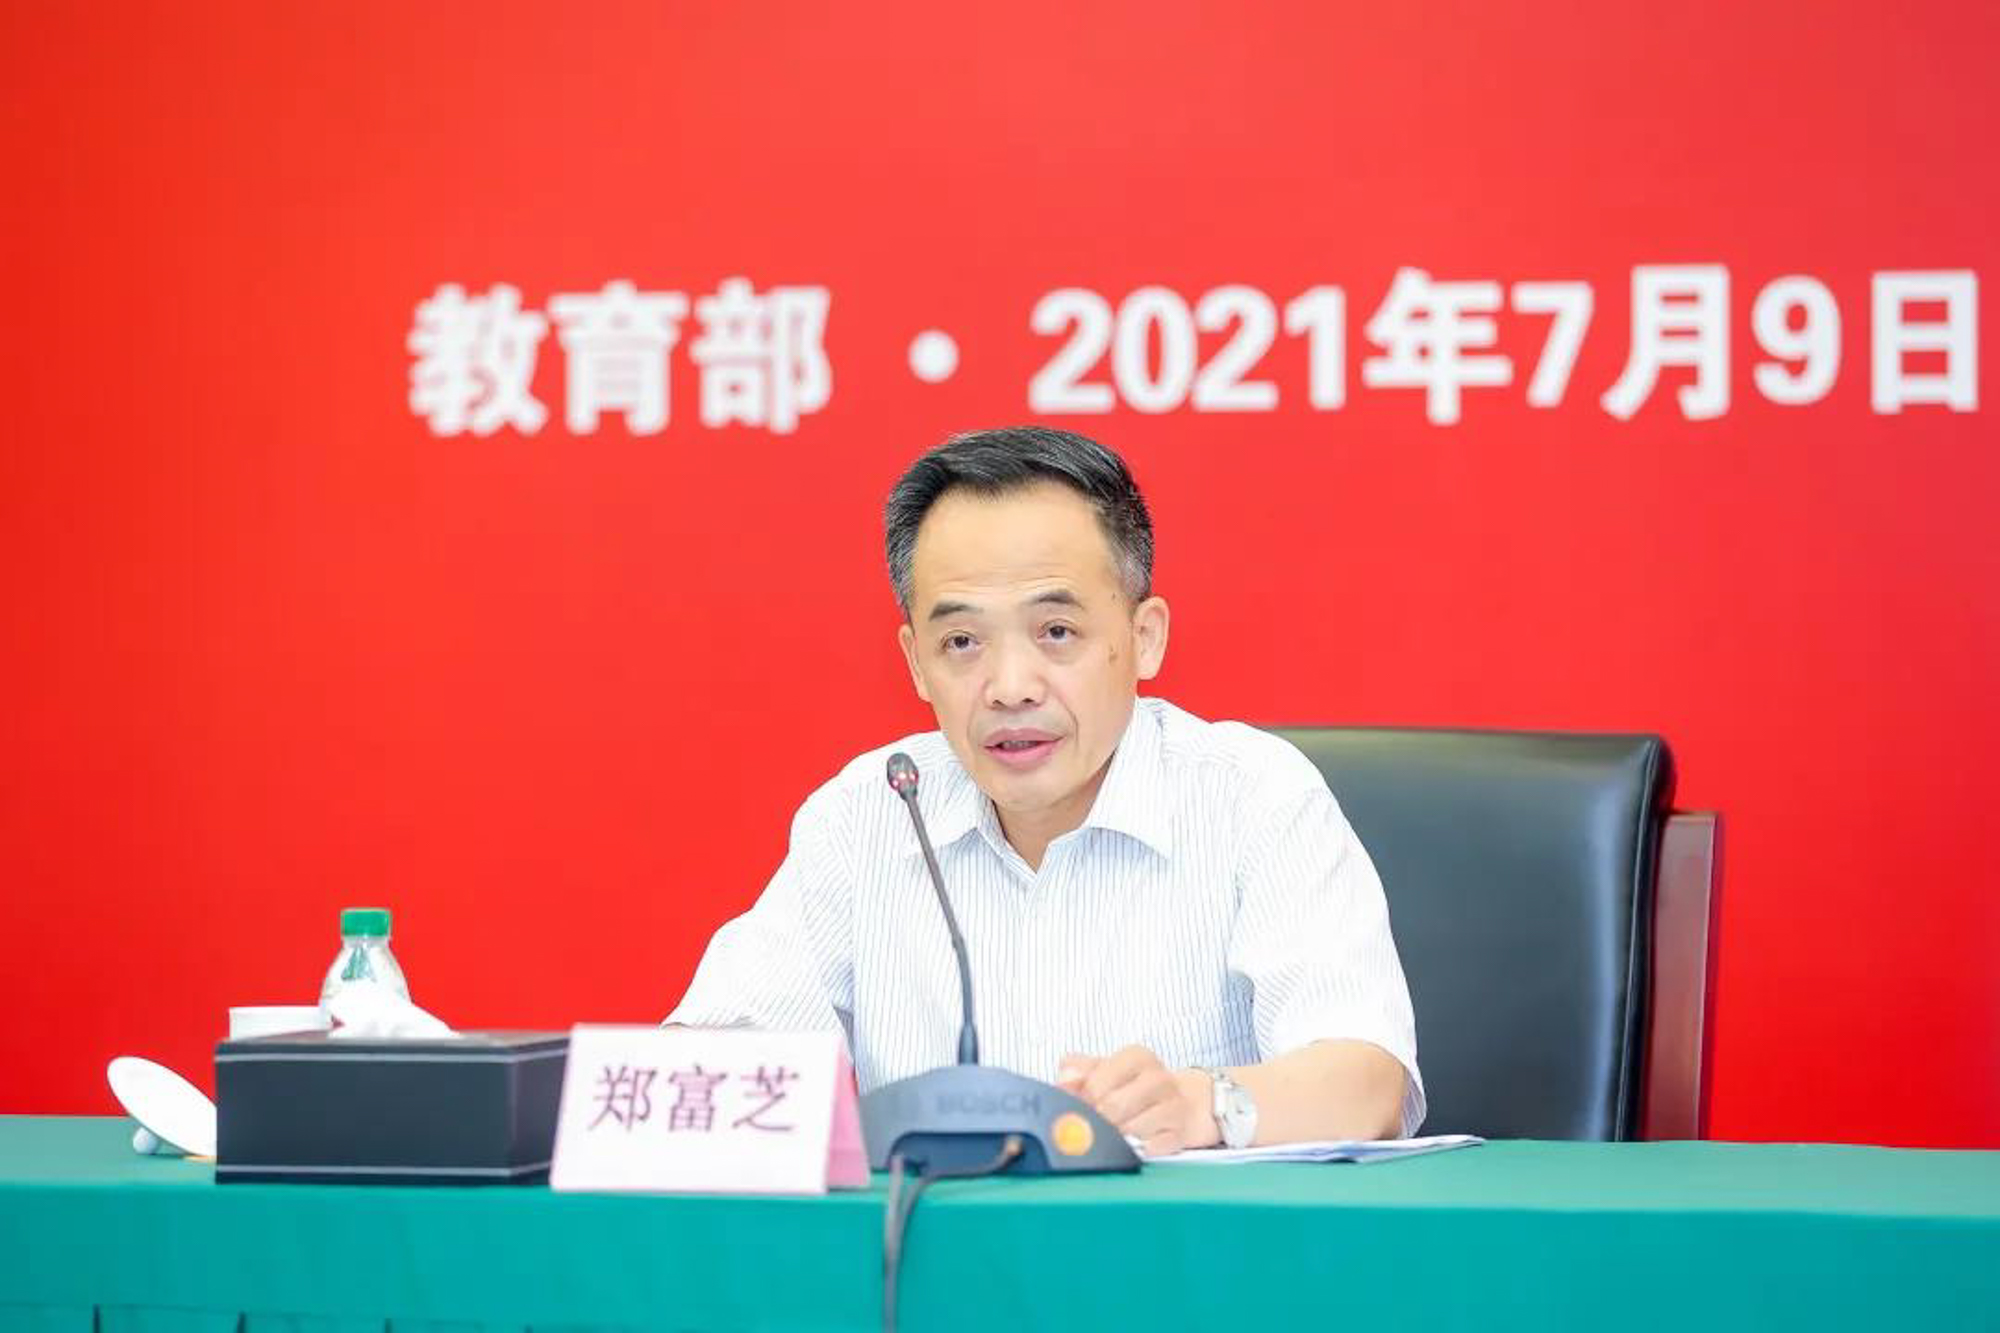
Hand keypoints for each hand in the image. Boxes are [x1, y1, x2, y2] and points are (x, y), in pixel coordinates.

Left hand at [1056, 1045, 1216, 1155]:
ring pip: (1132, 1129)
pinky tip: (1134, 1146)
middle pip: (1113, 1106)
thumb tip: (1063, 1081)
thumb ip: (1079, 1070)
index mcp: (1137, 1057)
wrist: (1188, 1102)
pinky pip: (1153, 1147)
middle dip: (1096, 1122)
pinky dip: (1139, 1150)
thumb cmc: (1137, 1087)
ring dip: (1116, 1138)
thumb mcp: (1108, 1069)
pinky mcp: (1181, 1133)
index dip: (1081, 1101)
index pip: (1097, 1081)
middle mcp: (1158, 1078)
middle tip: (1087, 1129)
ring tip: (1111, 1137)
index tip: (1075, 1110)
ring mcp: (1173, 1105)